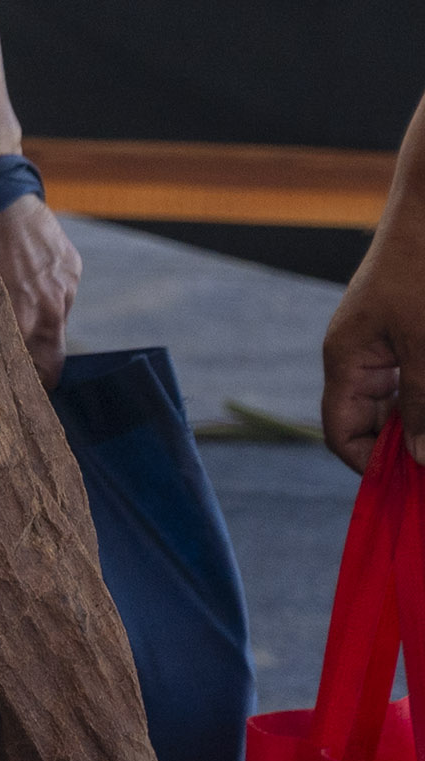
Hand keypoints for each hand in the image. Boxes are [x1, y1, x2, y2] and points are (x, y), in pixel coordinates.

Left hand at [0, 193, 79, 384]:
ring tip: (21, 317)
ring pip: (56, 320)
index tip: (24, 395)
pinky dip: (47, 293)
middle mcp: (49, 305)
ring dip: (41, 325)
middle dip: (44, 373)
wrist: (0, 196)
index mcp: (21, 314)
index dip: (32, 384)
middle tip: (32, 383)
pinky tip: (27, 280)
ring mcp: (64, 285)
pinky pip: (61, 291)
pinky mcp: (72, 267)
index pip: (37, 367)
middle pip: (53, 356)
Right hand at [326, 222, 424, 472]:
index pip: (343, 434)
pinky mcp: (406, 338)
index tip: (414, 487)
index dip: (374, 468)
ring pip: (398, 407)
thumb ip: (422, 405)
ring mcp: (383, 348)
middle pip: (371, 425)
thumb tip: (422, 462)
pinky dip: (424, 404)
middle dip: (405, 451)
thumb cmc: (423, 274)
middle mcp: (357, 358)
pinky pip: (411, 385)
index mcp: (345, 360)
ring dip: (421, 426)